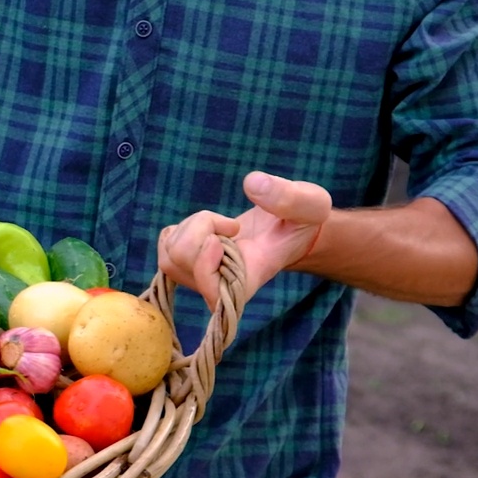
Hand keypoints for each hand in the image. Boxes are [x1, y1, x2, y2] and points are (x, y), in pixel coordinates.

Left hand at [158, 172, 331, 306]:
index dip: (204, 267)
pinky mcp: (189, 263)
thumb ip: (289, 197)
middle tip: (231, 224)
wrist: (287, 228)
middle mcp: (221, 284)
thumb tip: (252, 184)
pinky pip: (166, 246)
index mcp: (250, 277)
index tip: (221, 239)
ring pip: (169, 256)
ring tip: (220, 224)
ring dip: (190, 227)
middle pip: (179, 264)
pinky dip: (180, 229)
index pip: (213, 294)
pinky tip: (205, 227)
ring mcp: (202, 276)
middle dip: (199, 229)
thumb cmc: (302, 220)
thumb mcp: (311, 204)